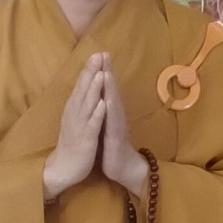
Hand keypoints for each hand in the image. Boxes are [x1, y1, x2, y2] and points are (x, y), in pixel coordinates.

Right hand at [43, 56, 108, 200]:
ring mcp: (80, 126)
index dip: (89, 69)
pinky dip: (97, 114)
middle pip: (83, 89)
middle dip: (91, 72)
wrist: (63, 169)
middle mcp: (75, 114)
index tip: (97, 53)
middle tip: (98, 54)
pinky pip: (92, 125)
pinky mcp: (85, 139)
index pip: (81, 85)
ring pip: (87, 104)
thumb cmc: (72, 143)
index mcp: (74, 108)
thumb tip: (84, 88)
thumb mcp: (75, 120)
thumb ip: (80, 104)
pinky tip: (102, 103)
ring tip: (101, 73)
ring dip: (94, 88)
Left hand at [98, 58, 148, 197]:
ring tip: (106, 71)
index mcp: (110, 112)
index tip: (98, 53)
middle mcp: (115, 116)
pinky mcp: (116, 138)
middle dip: (107, 71)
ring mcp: (117, 126)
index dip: (102, 71)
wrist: (124, 169)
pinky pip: (113, 123)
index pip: (106, 88)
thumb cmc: (113, 147)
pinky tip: (109, 101)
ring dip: (110, 88)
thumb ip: (104, 110)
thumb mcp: (106, 125)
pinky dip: (111, 111)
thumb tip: (100, 94)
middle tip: (104, 53)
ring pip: (113, 104)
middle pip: (111, 90)